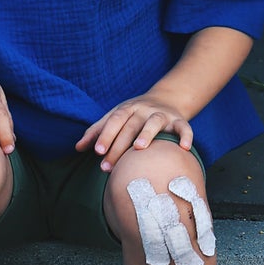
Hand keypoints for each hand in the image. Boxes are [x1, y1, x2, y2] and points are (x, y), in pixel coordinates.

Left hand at [77, 99, 193, 170]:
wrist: (167, 98)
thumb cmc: (135, 114)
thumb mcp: (116, 117)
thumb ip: (97, 131)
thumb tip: (78, 147)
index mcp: (127, 108)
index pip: (114, 120)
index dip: (106, 135)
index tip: (97, 151)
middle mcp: (144, 109)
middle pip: (130, 126)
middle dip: (118, 146)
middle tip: (107, 166)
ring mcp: (162, 114)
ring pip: (154, 122)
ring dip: (147, 133)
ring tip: (139, 147)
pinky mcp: (179, 120)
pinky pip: (184, 127)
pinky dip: (185, 136)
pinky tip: (184, 148)